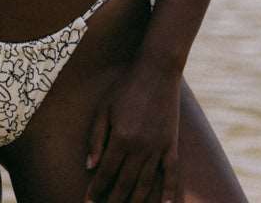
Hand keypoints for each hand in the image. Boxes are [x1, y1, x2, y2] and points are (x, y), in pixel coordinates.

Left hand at [84, 59, 180, 202]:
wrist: (157, 71)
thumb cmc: (126, 87)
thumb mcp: (104, 108)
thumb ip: (96, 138)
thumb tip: (90, 166)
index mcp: (121, 138)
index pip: (106, 173)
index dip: (97, 190)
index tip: (89, 202)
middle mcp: (140, 147)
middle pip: (125, 184)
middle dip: (113, 201)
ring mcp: (158, 148)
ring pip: (145, 184)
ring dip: (134, 201)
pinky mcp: (171, 145)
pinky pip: (171, 174)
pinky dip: (168, 192)